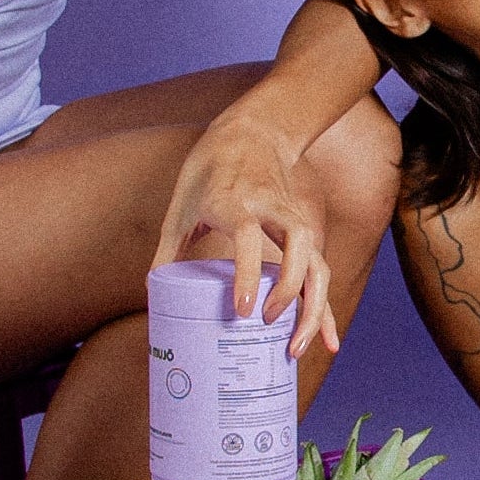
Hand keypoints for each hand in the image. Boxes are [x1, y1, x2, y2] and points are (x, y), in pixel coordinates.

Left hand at [155, 109, 338, 359]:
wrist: (253, 133)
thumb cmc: (208, 172)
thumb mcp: (181, 206)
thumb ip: (168, 251)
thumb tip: (151, 294)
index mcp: (233, 200)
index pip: (247, 234)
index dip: (247, 271)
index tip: (245, 308)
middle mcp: (270, 208)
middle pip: (298, 248)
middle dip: (290, 291)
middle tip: (270, 326)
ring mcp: (292, 218)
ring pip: (317, 261)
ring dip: (314, 305)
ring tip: (295, 347)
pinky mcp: (304, 230)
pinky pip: (320, 271)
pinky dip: (325, 308)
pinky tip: (328, 341)